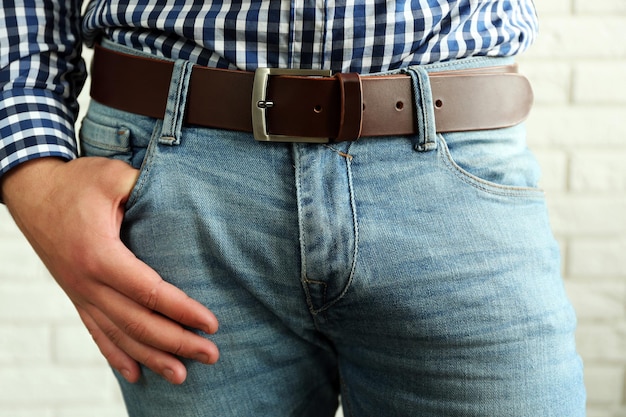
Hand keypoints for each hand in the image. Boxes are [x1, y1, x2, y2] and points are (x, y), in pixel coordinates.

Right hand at [1, 157, 218, 383]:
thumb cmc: (75, 182)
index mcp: (100, 254)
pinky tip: (135, 375)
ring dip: (152, 358)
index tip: (211, 323)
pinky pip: (96, 332)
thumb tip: (187, 196)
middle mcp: (87, 282)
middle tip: (211, 355)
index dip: (182, 310)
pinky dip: (116, 356)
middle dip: (177, 342)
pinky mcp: (76, 295)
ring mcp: (79, 293)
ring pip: (118, 335)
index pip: (149, 292)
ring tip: (182, 376)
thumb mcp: (113, 176)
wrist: (30, 191)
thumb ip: (147, 188)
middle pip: (137, 322)